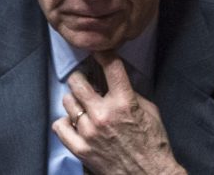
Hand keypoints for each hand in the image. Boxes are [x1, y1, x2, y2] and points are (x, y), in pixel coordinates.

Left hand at [52, 52, 185, 174]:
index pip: (111, 67)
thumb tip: (115, 81)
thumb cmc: (153, 142)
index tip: (99, 51)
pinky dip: (66, 122)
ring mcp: (89, 132)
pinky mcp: (81, 148)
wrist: (148, 174)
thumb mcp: (150, 111)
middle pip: (78, 82)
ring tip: (83, 104)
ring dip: (75, 100)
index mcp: (125, 102)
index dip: (103, 54)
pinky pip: (60, 126)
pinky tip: (76, 122)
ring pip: (68, 102)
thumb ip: (131, 94)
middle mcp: (104, 114)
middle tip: (85, 79)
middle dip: (81, 77)